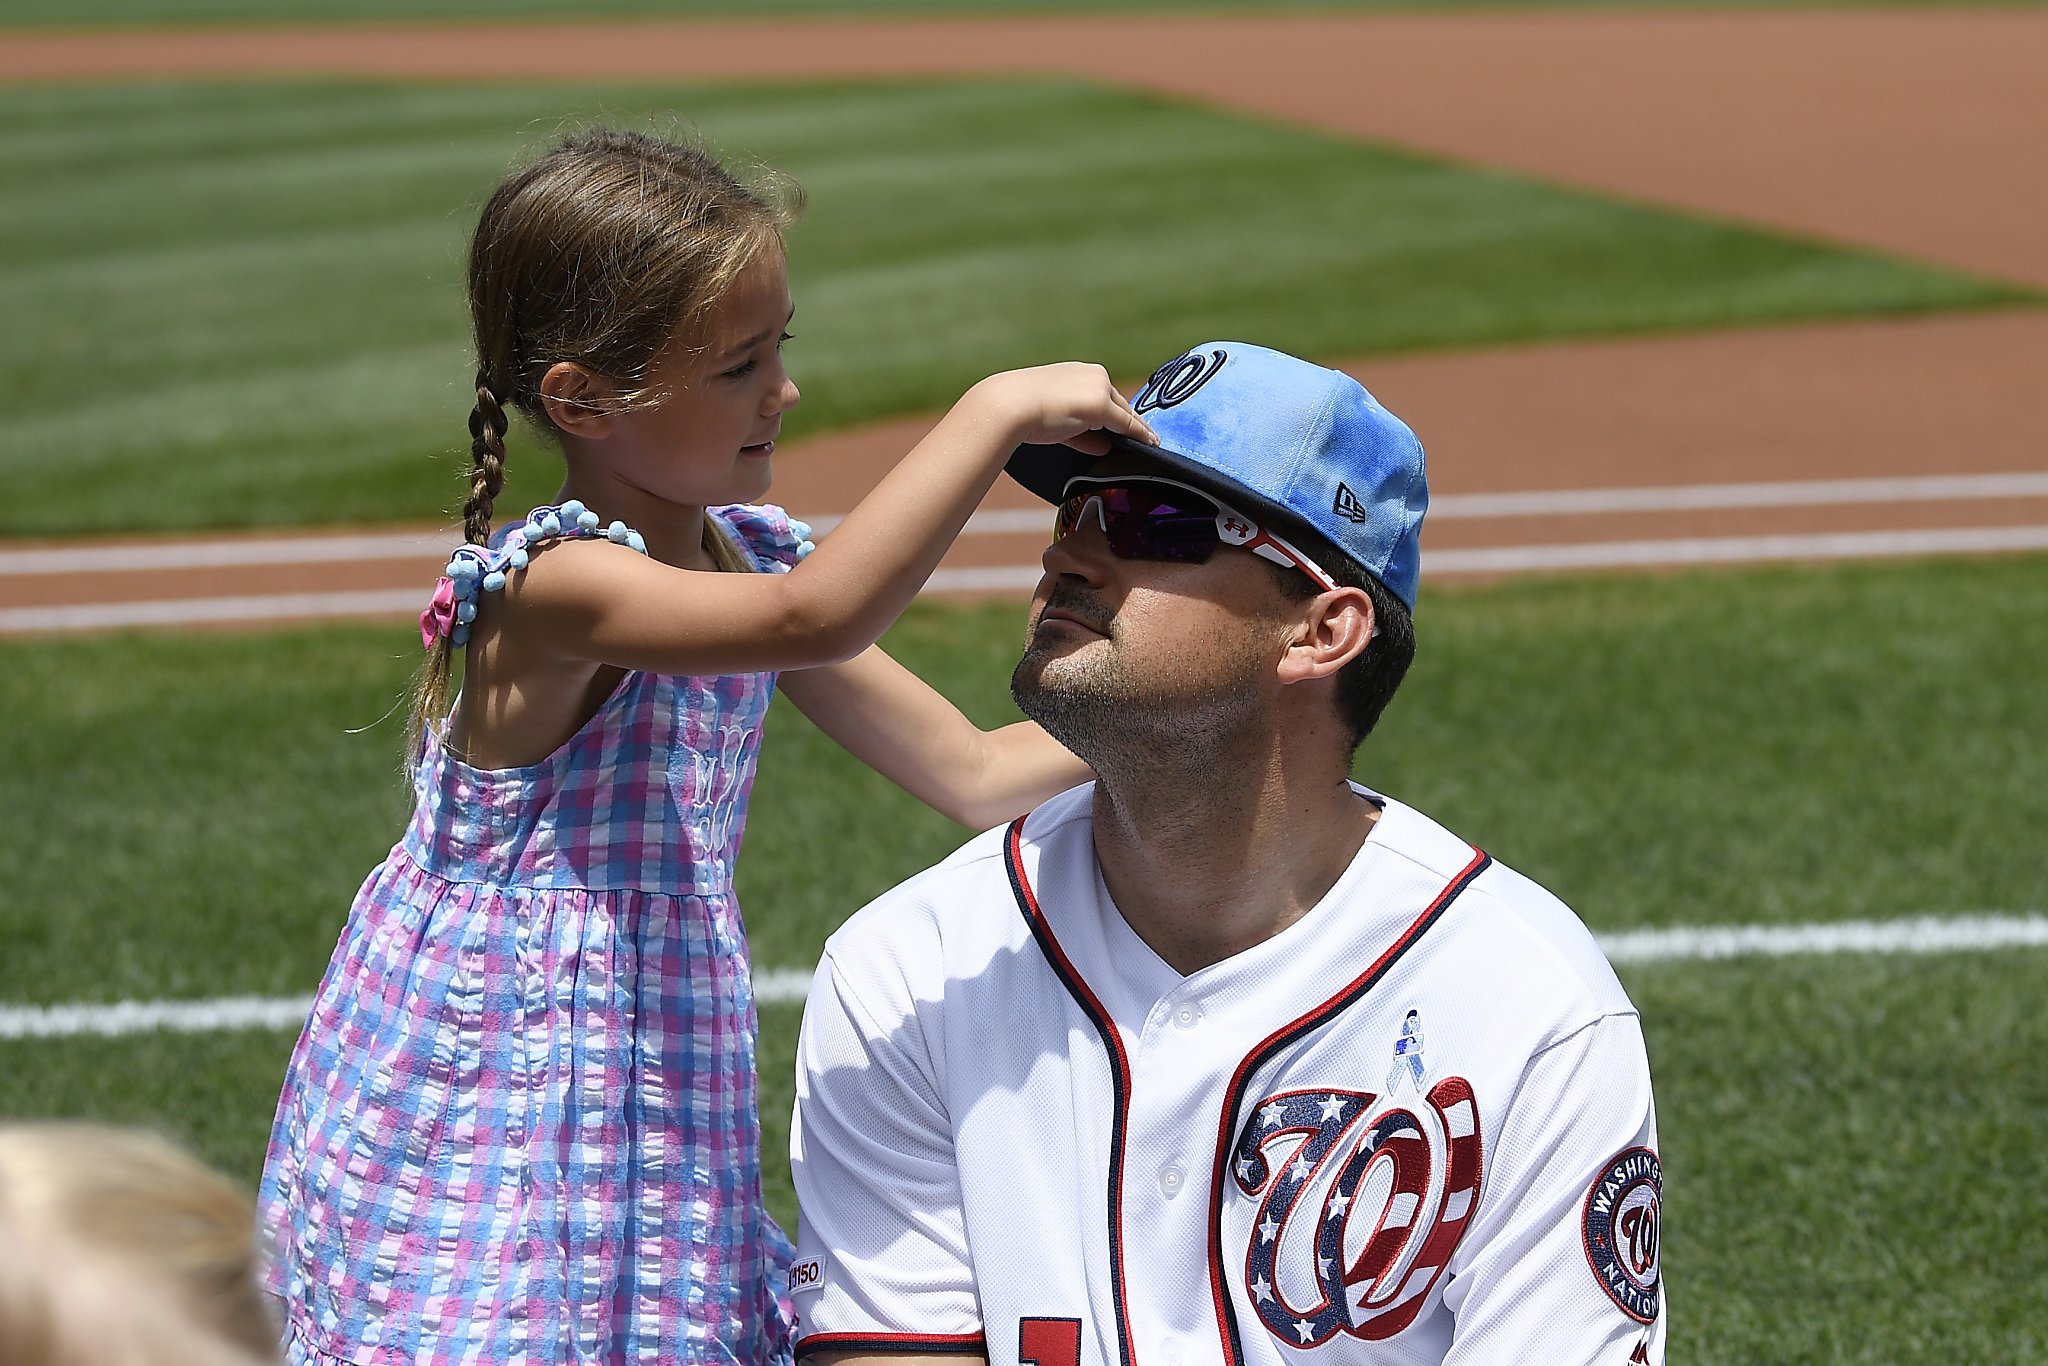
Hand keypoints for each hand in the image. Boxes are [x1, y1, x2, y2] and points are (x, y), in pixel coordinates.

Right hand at [972, 362, 1158, 454]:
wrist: (1009, 405)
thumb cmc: (1022, 410)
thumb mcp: (1055, 419)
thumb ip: (1080, 430)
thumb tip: (1103, 445)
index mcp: (1077, 372)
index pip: (1102, 396)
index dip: (1112, 416)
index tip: (1123, 429)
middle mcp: (1092, 374)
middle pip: (1117, 404)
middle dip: (1127, 424)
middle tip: (1143, 439)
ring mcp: (1098, 389)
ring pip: (1123, 413)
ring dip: (1135, 429)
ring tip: (1149, 442)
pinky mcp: (1101, 405)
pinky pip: (1128, 424)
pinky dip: (1141, 435)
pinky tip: (1152, 443)